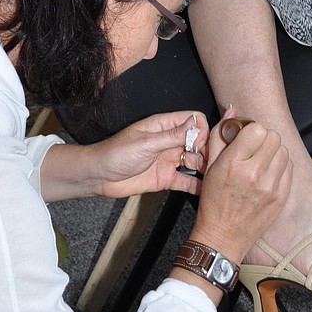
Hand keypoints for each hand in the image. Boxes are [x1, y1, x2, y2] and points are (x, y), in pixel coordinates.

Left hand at [92, 111, 209, 199]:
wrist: (100, 176)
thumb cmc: (116, 153)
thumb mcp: (146, 143)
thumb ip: (172, 135)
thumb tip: (195, 123)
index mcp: (164, 126)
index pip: (193, 120)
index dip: (201, 131)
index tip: (199, 144)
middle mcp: (169, 141)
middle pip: (197, 142)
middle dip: (206, 151)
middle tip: (210, 164)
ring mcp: (168, 160)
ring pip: (194, 161)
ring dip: (204, 168)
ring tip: (212, 178)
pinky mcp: (166, 178)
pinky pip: (186, 181)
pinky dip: (196, 185)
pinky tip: (204, 190)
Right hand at [189, 121, 291, 262]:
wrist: (223, 237)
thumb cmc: (213, 202)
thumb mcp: (209, 166)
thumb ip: (219, 135)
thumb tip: (232, 111)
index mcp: (234, 164)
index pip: (257, 129)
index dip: (251, 130)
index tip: (245, 138)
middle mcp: (254, 174)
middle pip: (273, 137)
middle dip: (264, 139)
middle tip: (254, 149)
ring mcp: (271, 187)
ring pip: (284, 151)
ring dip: (274, 152)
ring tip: (261, 162)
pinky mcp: (281, 198)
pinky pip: (289, 169)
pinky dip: (280, 167)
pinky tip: (268, 174)